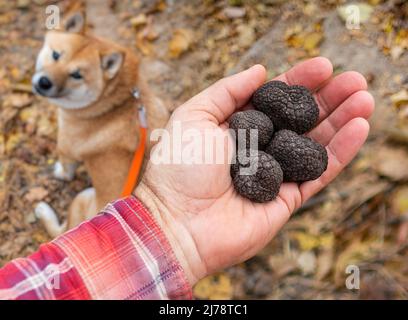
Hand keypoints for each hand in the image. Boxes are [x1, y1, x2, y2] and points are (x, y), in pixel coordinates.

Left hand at [136, 57, 373, 284]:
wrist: (176, 222)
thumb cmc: (179, 167)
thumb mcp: (194, 115)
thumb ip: (228, 91)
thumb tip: (261, 70)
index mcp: (237, 128)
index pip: (274, 100)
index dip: (298, 82)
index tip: (324, 65)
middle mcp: (258, 148)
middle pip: (299, 119)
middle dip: (327, 98)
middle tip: (354, 79)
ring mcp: (275, 174)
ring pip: (314, 143)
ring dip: (341, 120)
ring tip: (364, 98)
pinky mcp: (287, 198)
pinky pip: (318, 173)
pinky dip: (340, 152)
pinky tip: (358, 128)